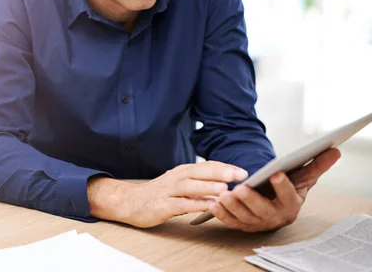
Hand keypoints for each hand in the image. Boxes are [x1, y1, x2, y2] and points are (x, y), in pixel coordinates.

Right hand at [88, 161, 247, 227]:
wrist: (129, 202)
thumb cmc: (158, 195)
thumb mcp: (179, 186)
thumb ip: (200, 186)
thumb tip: (225, 187)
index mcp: (182, 172)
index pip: (206, 165)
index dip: (225, 167)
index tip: (244, 172)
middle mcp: (176, 178)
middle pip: (199, 171)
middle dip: (220, 171)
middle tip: (240, 175)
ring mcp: (168, 191)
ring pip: (190, 186)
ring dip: (208, 186)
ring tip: (226, 188)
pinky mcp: (162, 205)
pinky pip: (181, 204)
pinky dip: (195, 204)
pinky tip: (208, 207)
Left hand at [210, 148, 340, 231]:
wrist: (275, 203)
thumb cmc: (289, 186)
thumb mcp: (302, 176)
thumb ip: (316, 164)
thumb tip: (335, 149)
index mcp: (291, 205)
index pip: (288, 196)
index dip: (282, 186)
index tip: (275, 173)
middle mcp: (274, 217)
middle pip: (263, 211)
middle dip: (252, 200)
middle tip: (241, 188)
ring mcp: (257, 223)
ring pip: (244, 217)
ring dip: (233, 207)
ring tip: (223, 195)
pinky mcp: (241, 224)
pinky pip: (230, 221)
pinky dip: (221, 214)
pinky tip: (213, 204)